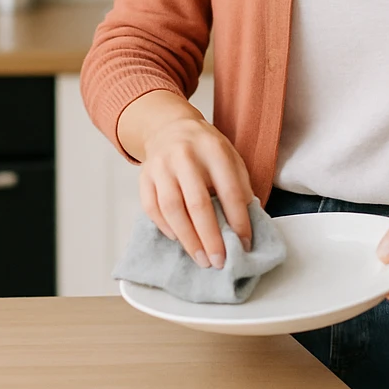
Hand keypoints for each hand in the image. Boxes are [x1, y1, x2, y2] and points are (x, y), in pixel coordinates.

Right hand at [138, 113, 254, 270]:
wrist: (170, 127)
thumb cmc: (205, 148)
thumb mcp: (230, 157)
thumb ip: (239, 186)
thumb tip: (243, 224)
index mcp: (213, 149)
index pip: (229, 191)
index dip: (238, 220)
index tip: (244, 244)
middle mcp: (185, 156)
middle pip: (198, 204)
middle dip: (210, 238)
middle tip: (219, 261)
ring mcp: (161, 166)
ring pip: (172, 209)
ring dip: (188, 239)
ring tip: (201, 259)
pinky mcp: (144, 176)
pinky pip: (152, 208)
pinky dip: (165, 228)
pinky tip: (179, 239)